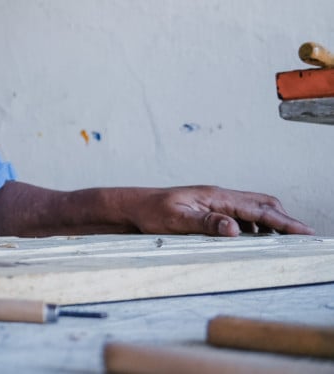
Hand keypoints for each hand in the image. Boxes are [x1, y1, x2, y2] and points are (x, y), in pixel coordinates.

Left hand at [127, 185, 314, 236]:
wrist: (133, 207)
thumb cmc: (151, 212)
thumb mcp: (176, 220)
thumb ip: (205, 223)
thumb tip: (235, 229)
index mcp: (216, 197)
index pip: (258, 209)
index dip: (284, 221)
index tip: (305, 232)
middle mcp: (219, 197)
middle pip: (262, 203)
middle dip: (283, 218)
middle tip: (301, 235)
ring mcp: (215, 203)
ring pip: (253, 209)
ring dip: (269, 223)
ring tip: (283, 241)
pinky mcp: (209, 210)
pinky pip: (240, 216)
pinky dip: (253, 227)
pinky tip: (252, 240)